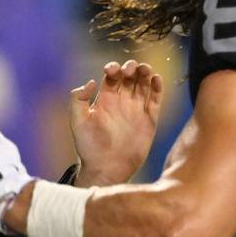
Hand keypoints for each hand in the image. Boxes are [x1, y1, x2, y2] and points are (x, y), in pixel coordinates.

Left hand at [70, 59, 162, 185]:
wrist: (105, 169)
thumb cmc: (88, 147)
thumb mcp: (77, 122)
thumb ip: (77, 99)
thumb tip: (91, 82)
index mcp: (105, 99)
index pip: (113, 76)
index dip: (114, 68)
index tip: (112, 70)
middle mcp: (122, 102)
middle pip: (131, 77)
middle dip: (131, 67)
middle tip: (131, 68)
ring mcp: (136, 110)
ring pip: (144, 85)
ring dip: (145, 73)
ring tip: (145, 69)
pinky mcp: (149, 121)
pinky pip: (155, 101)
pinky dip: (158, 88)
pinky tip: (156, 79)